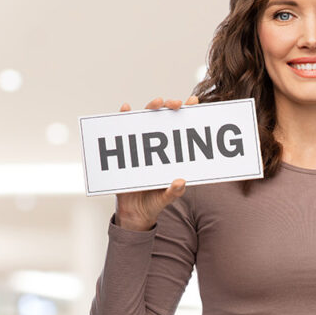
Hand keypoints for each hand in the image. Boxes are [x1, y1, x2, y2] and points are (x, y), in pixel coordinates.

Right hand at [114, 96, 199, 230]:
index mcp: (171, 153)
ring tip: (157, 102)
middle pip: (164, 117)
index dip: (187, 112)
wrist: (133, 213)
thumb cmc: (154, 201)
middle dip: (170, 106)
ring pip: (145, 119)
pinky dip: (122, 117)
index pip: (181, 128)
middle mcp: (156, 144)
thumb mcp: (166, 198)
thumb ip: (174, 192)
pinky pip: (122, 130)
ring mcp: (140, 144)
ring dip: (150, 107)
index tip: (193, 102)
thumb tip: (181, 182)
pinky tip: (125, 109)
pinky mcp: (124, 149)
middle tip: (175, 103)